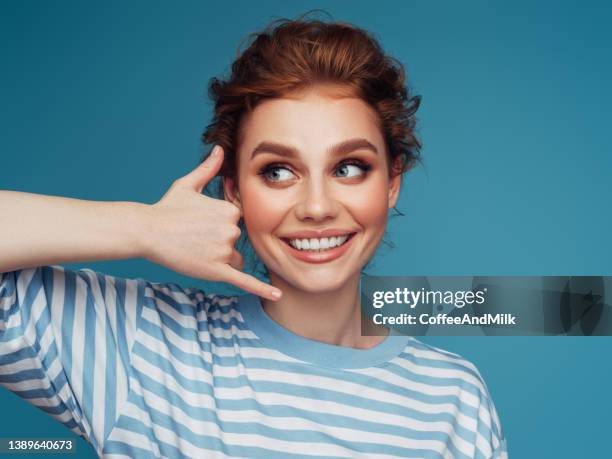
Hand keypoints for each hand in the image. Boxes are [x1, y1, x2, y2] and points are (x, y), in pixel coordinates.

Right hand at [142, 146, 281, 300]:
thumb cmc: (167, 208)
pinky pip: (244, 280)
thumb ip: (208, 169)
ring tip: (195, 250)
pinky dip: (262, 288)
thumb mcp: (188, 185)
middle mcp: (230, 229)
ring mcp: (224, 250)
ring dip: (221, 259)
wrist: (147, 231)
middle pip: (236, 241)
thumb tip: (219, 149)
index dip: (219, 225)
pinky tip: (278, 295)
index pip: (237, 222)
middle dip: (220, 242)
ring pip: (234, 260)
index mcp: (229, 210)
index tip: (201, 223)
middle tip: (194, 237)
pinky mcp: (216, 270)